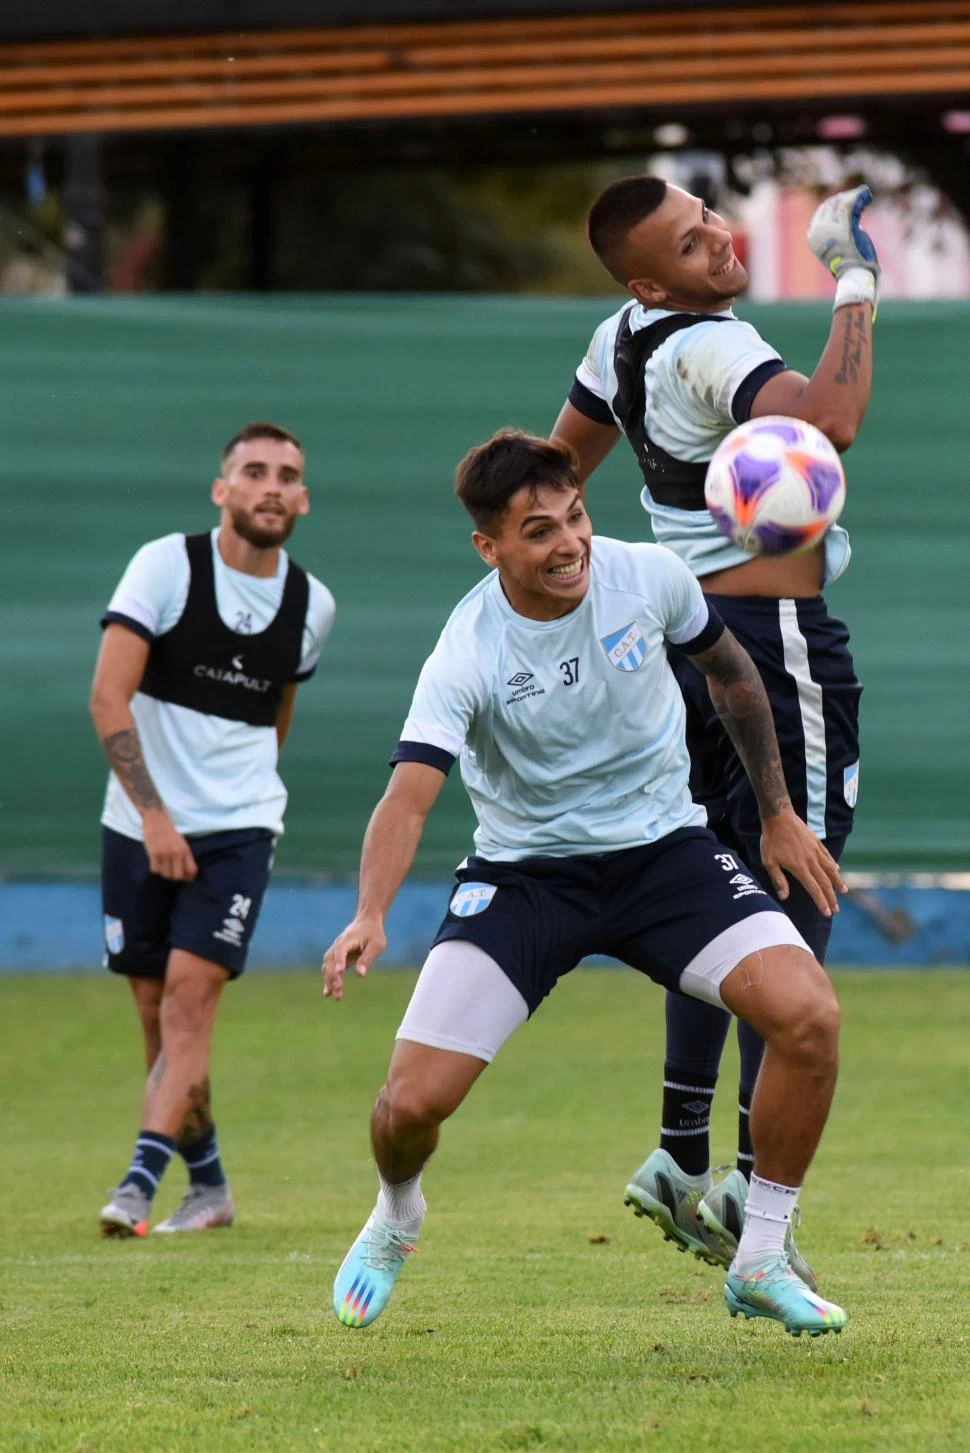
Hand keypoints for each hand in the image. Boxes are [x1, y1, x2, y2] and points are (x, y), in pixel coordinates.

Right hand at [142, 808, 196, 880]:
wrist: (156, 819)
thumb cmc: (169, 832)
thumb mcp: (181, 843)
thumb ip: (184, 856)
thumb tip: (186, 874)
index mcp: (186, 850)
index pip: (192, 870)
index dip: (189, 878)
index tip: (184, 878)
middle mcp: (176, 853)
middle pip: (178, 876)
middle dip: (174, 877)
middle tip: (171, 872)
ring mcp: (165, 854)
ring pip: (166, 875)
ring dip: (164, 873)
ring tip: (163, 865)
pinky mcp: (154, 854)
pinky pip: (155, 870)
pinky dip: (155, 869)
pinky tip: (156, 862)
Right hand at [322, 914, 386, 999]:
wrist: (367, 922)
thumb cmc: (373, 934)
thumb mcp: (376, 944)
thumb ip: (367, 958)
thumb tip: (360, 974)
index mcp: (348, 939)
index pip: (340, 949)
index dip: (339, 960)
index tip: (339, 972)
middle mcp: (338, 945)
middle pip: (330, 960)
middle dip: (332, 975)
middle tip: (339, 989)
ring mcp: (336, 952)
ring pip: (327, 967)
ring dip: (330, 981)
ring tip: (336, 996)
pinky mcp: (337, 959)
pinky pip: (330, 970)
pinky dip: (329, 981)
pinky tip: (328, 994)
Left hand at [759, 807, 846, 917]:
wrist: (779, 816)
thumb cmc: (771, 840)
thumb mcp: (769, 862)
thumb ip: (778, 880)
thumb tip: (784, 897)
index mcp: (800, 868)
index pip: (814, 889)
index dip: (821, 902)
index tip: (827, 912)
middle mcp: (811, 861)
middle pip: (825, 882)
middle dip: (831, 897)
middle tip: (836, 909)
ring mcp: (816, 851)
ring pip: (831, 870)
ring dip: (838, 882)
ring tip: (844, 891)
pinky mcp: (817, 842)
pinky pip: (828, 857)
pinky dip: (834, 865)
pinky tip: (837, 870)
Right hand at [807, 184, 879, 302]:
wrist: (853, 274)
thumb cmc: (848, 264)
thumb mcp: (838, 245)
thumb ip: (838, 232)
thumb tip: (848, 218)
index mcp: (814, 237)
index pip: (822, 212)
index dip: (834, 203)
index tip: (846, 199)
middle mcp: (819, 230)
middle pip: (831, 205)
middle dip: (845, 198)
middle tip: (858, 195)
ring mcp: (831, 227)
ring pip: (842, 204)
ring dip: (854, 197)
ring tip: (864, 194)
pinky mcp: (845, 226)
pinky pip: (852, 206)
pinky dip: (860, 198)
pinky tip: (866, 194)